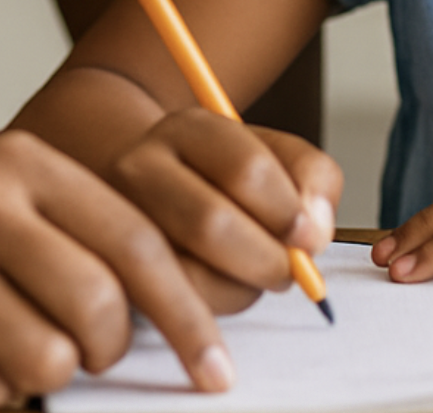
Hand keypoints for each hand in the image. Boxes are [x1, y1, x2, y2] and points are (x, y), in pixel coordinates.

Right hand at [0, 130, 230, 407]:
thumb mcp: (14, 195)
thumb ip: (93, 236)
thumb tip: (190, 314)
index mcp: (24, 164)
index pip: (138, 245)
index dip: (187, 316)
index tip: (214, 368)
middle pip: (98, 306)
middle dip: (108, 351)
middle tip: (89, 354)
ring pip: (46, 358)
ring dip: (45, 374)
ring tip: (14, 347)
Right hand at [107, 108, 340, 311]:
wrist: (150, 184)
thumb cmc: (224, 175)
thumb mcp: (273, 154)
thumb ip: (311, 178)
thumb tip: (314, 232)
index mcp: (190, 128)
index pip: (247, 169)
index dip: (289, 211)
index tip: (311, 236)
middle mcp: (142, 167)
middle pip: (211, 224)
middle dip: (268, 258)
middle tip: (292, 269)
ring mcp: (121, 221)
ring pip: (192, 274)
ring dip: (245, 287)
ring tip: (255, 272)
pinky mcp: (118, 270)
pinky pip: (178, 303)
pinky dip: (219, 305)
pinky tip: (225, 283)